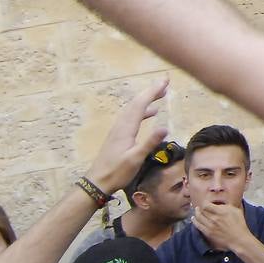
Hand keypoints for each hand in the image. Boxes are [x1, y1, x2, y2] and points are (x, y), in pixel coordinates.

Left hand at [85, 79, 169, 193]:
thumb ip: (149, 142)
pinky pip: (131, 116)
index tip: (164, 81)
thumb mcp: (135, 159)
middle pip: (136, 103)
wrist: (98, 181)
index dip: (152, 92)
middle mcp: (121, 125)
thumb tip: (165, 127)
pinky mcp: (118, 135)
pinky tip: (150, 114)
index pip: (140, 105)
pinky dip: (142, 111)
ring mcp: (118, 129)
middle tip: (165, 82)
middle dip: (150, 91)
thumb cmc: (117, 172)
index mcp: (126, 128)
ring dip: (146, 100)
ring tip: (160, 94)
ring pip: (133, 109)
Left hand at [193, 202, 253, 251]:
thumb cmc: (240, 225)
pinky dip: (195, 221)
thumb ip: (227, 206)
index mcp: (221, 211)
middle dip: (200, 207)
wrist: (239, 239)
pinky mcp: (208, 233)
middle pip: (202, 210)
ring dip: (196, 213)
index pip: (207, 204)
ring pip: (198, 217)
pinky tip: (194, 219)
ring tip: (196, 211)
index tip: (206, 202)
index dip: (205, 202)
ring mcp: (210, 226)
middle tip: (200, 206)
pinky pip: (198, 226)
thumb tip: (220, 204)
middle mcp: (214, 218)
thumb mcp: (236, 211)